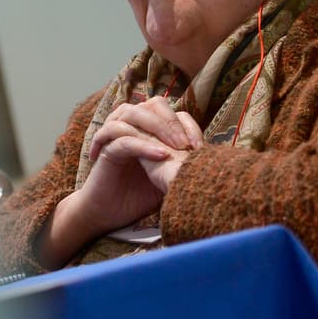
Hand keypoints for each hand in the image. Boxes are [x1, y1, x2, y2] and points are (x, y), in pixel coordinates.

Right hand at [34, 99, 203, 268]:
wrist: (108, 214)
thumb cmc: (137, 195)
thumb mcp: (166, 177)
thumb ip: (181, 163)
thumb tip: (212, 162)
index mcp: (147, 129)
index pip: (171, 112)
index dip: (187, 124)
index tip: (201, 148)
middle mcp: (131, 126)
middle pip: (152, 104)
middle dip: (172, 120)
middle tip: (187, 144)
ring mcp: (115, 136)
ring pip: (133, 113)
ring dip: (158, 127)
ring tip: (176, 146)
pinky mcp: (105, 150)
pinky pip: (123, 139)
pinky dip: (143, 144)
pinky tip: (160, 155)